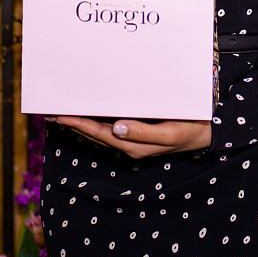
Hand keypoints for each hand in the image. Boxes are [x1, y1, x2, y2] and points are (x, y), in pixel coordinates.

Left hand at [54, 115, 211, 158]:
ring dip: (81, 121)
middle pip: (94, 133)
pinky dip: (95, 119)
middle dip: (73, 123)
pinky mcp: (136, 133)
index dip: (79, 124)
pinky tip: (88, 110)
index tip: (60, 114)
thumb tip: (116, 128)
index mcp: (133, 145)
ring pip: (99, 131)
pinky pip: (110, 127)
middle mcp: (128, 144)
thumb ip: (143, 133)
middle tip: (50, 111)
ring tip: (62, 111)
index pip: (99, 133)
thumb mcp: (170, 133)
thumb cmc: (189, 130)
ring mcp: (132, 139)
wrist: (207, 133)